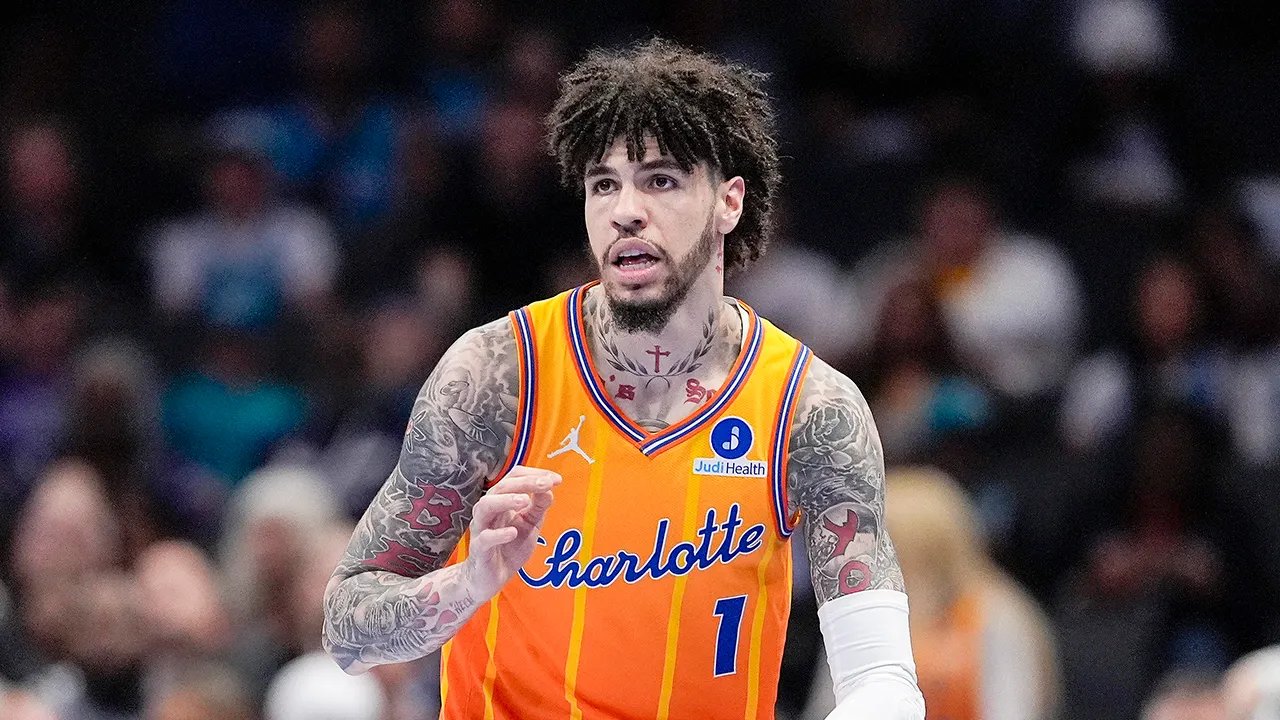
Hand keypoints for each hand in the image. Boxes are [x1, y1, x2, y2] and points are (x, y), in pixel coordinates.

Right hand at [463, 466, 560, 598]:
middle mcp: (489, 510)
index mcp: (501, 501)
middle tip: (545, 484)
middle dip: (525, 483)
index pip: (513, 477)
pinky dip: (498, 534)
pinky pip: (484, 538)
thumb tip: (549, 488)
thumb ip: (539, 507)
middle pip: (501, 487)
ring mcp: (481, 529)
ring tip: (524, 501)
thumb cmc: (509, 548)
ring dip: (505, 500)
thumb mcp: (530, 524)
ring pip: (485, 507)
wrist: (491, 578)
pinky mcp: (479, 550)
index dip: (533, 475)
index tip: (555, 479)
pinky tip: (512, 532)